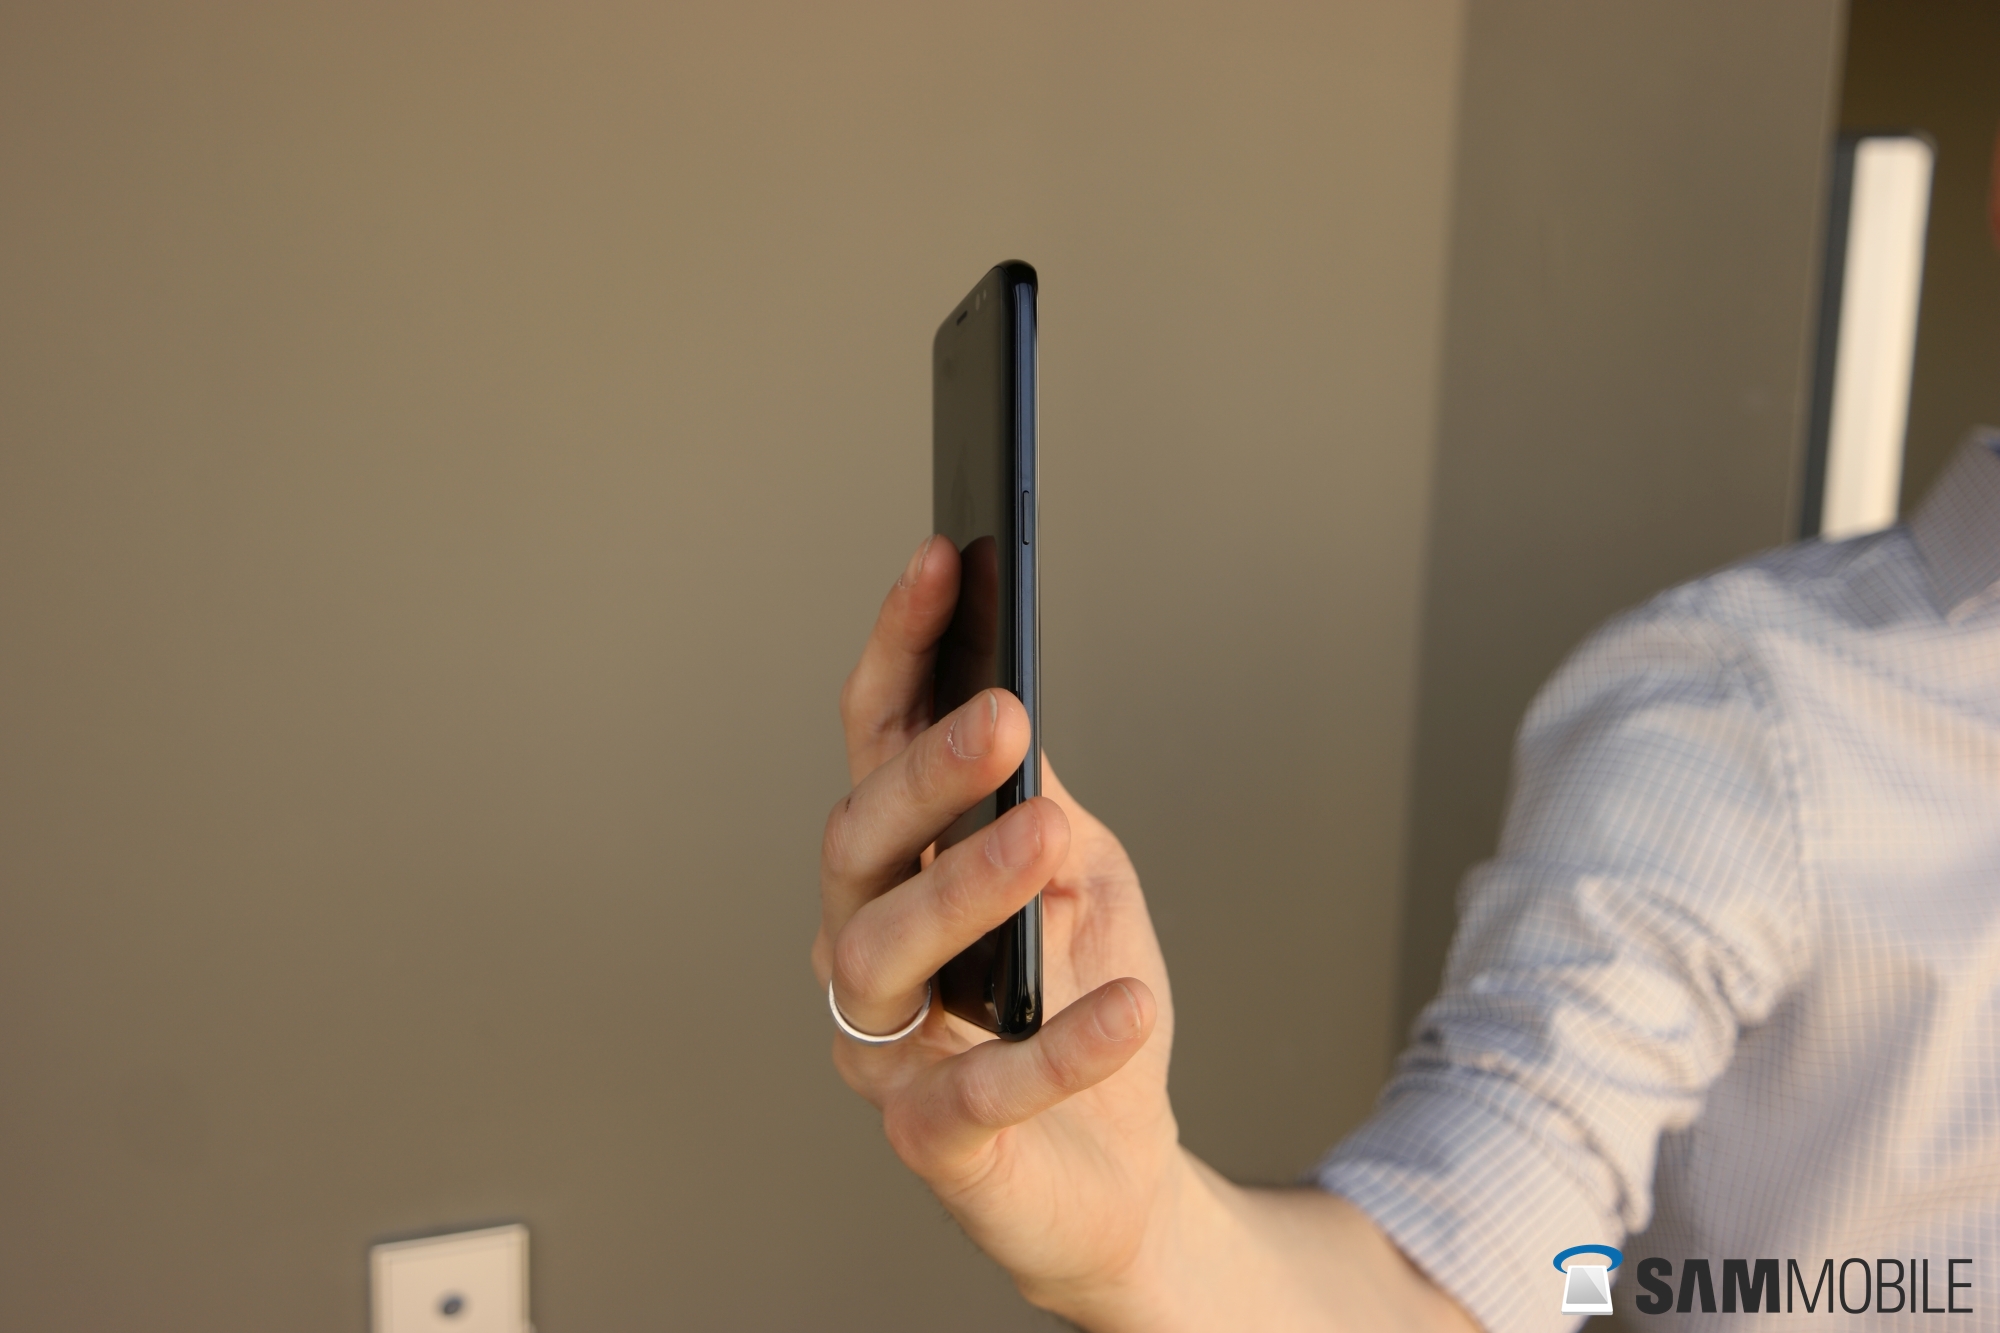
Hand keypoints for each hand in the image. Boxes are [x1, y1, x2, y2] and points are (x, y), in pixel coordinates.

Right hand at [811, 533, 1180, 1314]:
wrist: (1122, 1166)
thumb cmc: (1086, 1001)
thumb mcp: (1087, 876)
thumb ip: (1044, 808)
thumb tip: (1024, 747)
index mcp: (897, 865)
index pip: (874, 742)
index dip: (897, 651)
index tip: (942, 562)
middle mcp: (862, 943)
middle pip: (859, 841)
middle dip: (925, 774)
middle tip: (1005, 718)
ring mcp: (884, 1046)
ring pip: (881, 954)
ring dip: (964, 887)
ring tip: (1044, 837)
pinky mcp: (931, 1139)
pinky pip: (977, 1092)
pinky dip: (1058, 1048)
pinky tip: (1128, 1007)